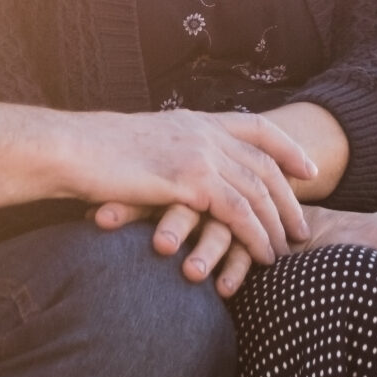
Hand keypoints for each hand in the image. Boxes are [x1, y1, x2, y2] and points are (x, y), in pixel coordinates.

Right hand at [69, 110, 315, 269]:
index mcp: (195, 120)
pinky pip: (237, 211)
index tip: (308, 170)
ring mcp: (199, 153)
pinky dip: (255, 235)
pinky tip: (264, 256)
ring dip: (277, 223)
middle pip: (265, 164)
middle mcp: (204, 132)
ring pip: (257, 190)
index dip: (287, 148)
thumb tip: (176, 172)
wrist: (68, 149)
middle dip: (289, 197)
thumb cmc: (92, 153)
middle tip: (303, 228)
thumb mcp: (142, 145)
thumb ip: (169, 154)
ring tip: (288, 250)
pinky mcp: (189, 180)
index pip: (257, 128)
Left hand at [91, 199, 264, 297]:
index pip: (149, 189)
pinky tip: (223, 291)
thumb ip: (130, 204)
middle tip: (160, 245)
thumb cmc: (185, 201)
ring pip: (221, 228)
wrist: (246, 196)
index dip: (124, 204)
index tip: (96, 219)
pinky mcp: (252, 236)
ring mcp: (228, 215)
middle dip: (173, 225)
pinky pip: (246, 251)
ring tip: (191, 274)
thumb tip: (86, 214)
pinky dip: (236, 269)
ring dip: (207, 250)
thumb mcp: (157, 196)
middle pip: (187, 205)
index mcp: (176, 180)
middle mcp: (202, 194)